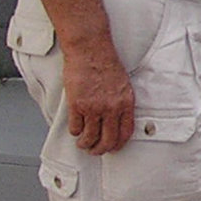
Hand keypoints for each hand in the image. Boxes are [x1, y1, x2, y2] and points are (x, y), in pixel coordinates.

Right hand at [62, 37, 134, 154]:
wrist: (90, 50)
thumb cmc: (105, 63)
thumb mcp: (123, 84)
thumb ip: (121, 102)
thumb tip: (117, 119)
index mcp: (126, 103)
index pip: (125, 133)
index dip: (118, 144)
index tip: (113, 148)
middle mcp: (111, 108)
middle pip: (108, 140)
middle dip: (100, 149)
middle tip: (94, 150)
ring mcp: (94, 108)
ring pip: (89, 137)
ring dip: (85, 144)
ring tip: (82, 143)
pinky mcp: (77, 105)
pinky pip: (75, 128)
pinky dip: (74, 131)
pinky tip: (75, 129)